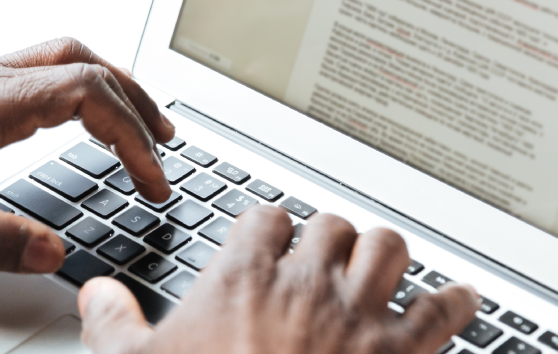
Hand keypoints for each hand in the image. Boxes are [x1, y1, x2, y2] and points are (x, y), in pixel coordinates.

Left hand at [0, 38, 175, 272]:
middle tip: (166, 142)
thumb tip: (51, 252)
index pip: (85, 92)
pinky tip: (73, 124)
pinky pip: (33, 74)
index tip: (149, 179)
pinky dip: (74, 92)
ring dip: (107, 87)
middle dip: (135, 98)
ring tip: (137, 128)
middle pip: (82, 60)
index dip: (131, 133)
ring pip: (59, 60)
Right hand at [79, 207, 479, 353]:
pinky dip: (457, 302)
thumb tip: (96, 296)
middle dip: (329, 240)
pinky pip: (444, 310)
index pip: (266, 217)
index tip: (269, 240)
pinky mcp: (401, 352)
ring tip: (381, 269)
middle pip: (332, 225)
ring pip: (388, 248)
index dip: (270, 227)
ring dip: (386, 257)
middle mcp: (307, 284)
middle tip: (325, 259)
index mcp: (245, 278)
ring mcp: (359, 316)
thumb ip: (113, 325)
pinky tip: (460, 301)